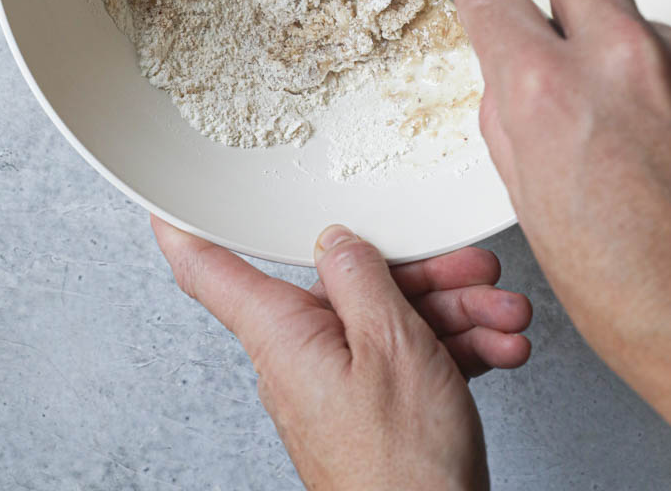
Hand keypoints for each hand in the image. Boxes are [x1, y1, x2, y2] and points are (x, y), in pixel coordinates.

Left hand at [152, 218, 531, 490]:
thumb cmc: (404, 468)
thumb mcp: (392, 345)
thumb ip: (360, 279)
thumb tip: (336, 240)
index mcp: (284, 335)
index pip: (213, 273)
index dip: (187, 233)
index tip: (167, 206)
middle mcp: (302, 357)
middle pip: (347, 286)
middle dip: (421, 273)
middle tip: (470, 268)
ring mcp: (340, 385)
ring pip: (390, 321)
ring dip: (454, 312)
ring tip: (503, 317)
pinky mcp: (374, 410)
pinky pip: (407, 359)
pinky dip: (454, 348)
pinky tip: (497, 347)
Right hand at [448, 0, 670, 490]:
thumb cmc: (642, 304)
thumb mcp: (535, 215)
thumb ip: (512, 128)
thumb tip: (509, 84)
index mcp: (550, 95)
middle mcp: (624, 63)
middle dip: (566, 9)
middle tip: (569, 63)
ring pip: (644, 24)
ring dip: (630, 61)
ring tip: (640, 140)